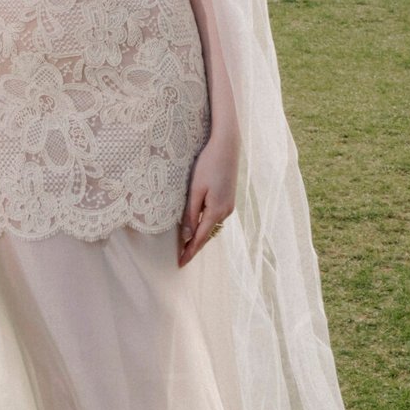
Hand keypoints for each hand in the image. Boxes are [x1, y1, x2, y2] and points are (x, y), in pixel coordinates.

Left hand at [178, 131, 237, 267]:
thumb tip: (187, 236)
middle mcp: (226, 211)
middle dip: (195, 246)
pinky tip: (200, 226)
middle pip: (208, 235)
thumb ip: (191, 214)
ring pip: (212, 226)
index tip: (180, 264)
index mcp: (216, 211)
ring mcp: (229, 205)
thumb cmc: (208, 164)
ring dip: (201, 236)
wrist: (227, 146)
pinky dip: (207, 225)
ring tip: (188, 245)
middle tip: (182, 258)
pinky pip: (216, 217)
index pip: (200, 238)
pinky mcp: (229, 198)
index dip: (190, 252)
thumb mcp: (195, 190)